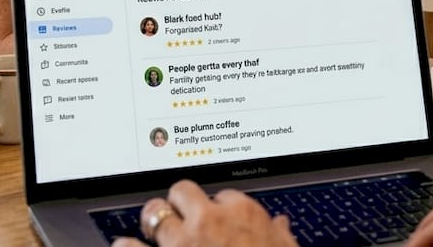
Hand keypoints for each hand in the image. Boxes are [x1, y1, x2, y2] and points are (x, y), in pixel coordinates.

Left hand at [112, 179, 296, 246]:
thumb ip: (281, 238)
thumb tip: (281, 226)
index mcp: (243, 216)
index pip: (225, 195)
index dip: (219, 209)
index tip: (217, 220)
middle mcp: (209, 222)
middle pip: (183, 191)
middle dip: (180, 204)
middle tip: (180, 217)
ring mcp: (181, 243)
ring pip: (154, 213)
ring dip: (152, 222)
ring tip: (151, 229)